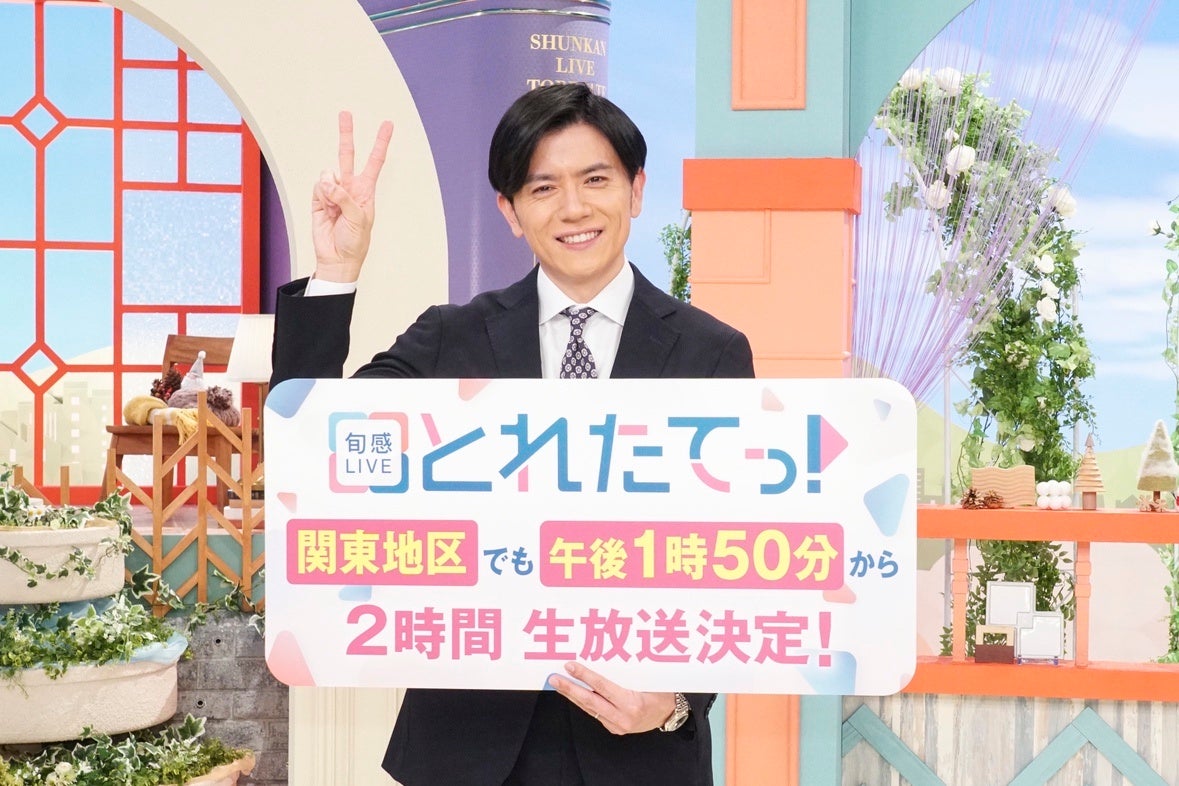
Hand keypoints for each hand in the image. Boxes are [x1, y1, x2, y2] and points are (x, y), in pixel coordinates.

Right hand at [311, 110, 393, 282]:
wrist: (337, 259)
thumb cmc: (355, 242)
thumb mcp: (358, 219)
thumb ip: (343, 196)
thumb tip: (327, 179)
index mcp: (366, 191)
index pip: (375, 162)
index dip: (381, 143)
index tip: (387, 125)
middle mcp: (350, 188)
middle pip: (347, 155)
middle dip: (346, 135)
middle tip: (345, 114)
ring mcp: (333, 193)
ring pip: (328, 174)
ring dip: (330, 189)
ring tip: (335, 210)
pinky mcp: (318, 199)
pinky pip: (317, 188)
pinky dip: (321, 197)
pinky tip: (326, 211)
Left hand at [547, 662, 675, 734]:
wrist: (671, 715)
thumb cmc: (661, 692)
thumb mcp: (647, 679)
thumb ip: (625, 673)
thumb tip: (602, 656)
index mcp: (632, 703)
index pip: (602, 687)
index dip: (584, 676)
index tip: (570, 666)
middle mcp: (623, 717)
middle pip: (589, 701)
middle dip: (570, 689)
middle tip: (554, 678)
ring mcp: (617, 725)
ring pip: (589, 709)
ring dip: (572, 696)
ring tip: (559, 684)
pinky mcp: (614, 728)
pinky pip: (595, 713)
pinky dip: (584, 702)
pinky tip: (574, 693)